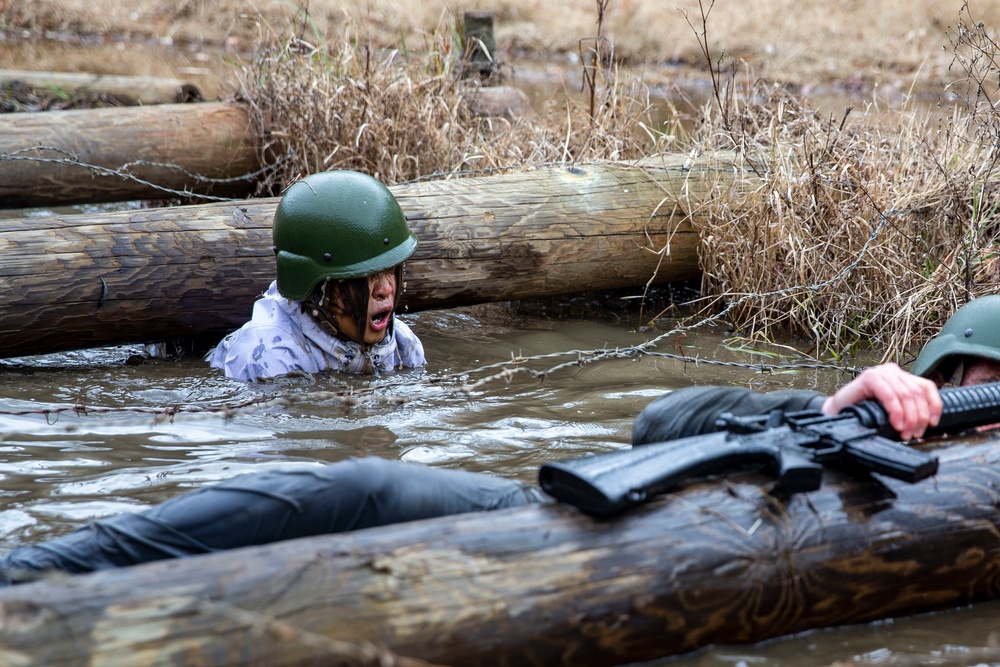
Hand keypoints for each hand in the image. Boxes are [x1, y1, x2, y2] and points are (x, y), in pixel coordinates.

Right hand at [821, 363, 942, 439]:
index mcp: (901, 376)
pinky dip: (896, 411)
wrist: (837, 413)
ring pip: (906, 395)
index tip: (933, 424)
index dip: (934, 406)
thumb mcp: (892, 410)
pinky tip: (896, 424)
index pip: (927, 387)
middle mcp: (892, 371)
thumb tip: (928, 423)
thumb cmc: (865, 413)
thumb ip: (908, 409)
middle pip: (917, 393)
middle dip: (919, 417)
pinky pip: (890, 395)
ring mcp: (880, 372)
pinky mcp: (869, 377)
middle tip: (914, 434)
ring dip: (909, 418)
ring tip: (905, 433)